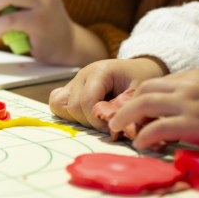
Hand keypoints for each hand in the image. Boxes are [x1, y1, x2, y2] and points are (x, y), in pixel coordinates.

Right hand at [49, 57, 168, 129]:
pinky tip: (85, 116)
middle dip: (89, 122)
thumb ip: (127, 108)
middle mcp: (82, 75)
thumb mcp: (141, 92)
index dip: (96, 120)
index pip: (86, 100)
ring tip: (96, 121)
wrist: (139, 69)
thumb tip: (115, 128)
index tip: (112, 128)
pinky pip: (57, 103)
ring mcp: (74, 82)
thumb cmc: (142, 79)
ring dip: (76, 119)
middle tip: (107, 126)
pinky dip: (67, 114)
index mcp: (99, 71)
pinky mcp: (70, 89)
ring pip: (59, 105)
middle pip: (72, 106)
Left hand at [109, 69, 198, 152]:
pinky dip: (143, 137)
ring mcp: (190, 104)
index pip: (154, 84)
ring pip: (144, 105)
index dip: (138, 99)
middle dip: (126, 106)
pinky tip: (140, 145)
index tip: (131, 114)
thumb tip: (157, 109)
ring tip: (118, 130)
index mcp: (191, 77)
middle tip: (116, 120)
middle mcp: (188, 86)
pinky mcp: (194, 124)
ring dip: (126, 118)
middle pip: (144, 91)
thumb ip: (185, 95)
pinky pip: (158, 128)